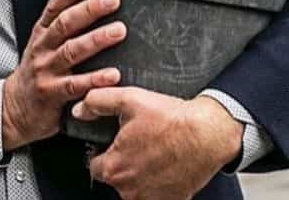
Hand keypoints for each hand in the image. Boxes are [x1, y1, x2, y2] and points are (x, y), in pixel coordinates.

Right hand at [2, 0, 126, 150]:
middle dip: (89, 10)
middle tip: (112, 0)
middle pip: (65, 24)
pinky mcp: (52, 94)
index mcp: (41, 33)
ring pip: (71, 51)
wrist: (14, 108)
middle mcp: (42, 48)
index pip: (54, 7)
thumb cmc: (37, 73)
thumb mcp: (43, 45)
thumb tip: (93, 6)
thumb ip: (62, 29)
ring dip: (96, 39)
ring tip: (118, 31)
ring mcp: (46, 70)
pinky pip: (76, 85)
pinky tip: (113, 75)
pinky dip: (95, 79)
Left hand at [72, 88, 243, 199]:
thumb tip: (80, 110)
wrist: (208, 133)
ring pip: (135, 187)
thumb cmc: (172, 119)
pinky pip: (156, 194)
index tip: (116, 141)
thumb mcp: (129, 99)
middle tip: (139, 142)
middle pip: (116, 177)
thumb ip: (97, 102)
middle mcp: (130, 189)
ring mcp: (151, 198)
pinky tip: (166, 163)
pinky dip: (159, 181)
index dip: (103, 150)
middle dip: (123, 161)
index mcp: (114, 167)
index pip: (95, 165)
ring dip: (140, 173)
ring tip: (154, 151)